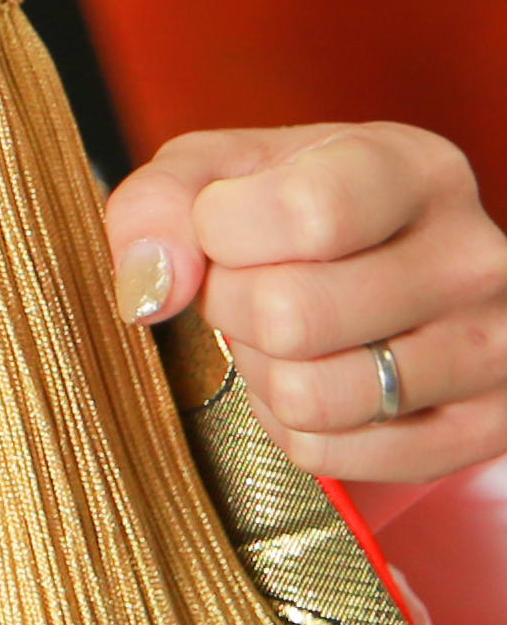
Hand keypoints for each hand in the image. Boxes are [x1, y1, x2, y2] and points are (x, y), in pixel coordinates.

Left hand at [103, 121, 506, 488]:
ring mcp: (488, 353)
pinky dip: (290, 425)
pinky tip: (311, 375)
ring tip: (280, 335)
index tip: (220, 226)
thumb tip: (151, 289)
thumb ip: (161, 203)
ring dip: (260, 371)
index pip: (306, 216)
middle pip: (291, 316)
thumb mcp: (223, 169)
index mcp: (415, 172)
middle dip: (229, 306)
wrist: (399, 266)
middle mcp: (471, 261)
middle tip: (244, 288)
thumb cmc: (297, 207)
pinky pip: (330, 455)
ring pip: (311, 397)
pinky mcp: (477, 432)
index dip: (221, 232)